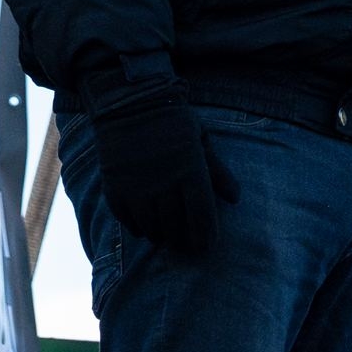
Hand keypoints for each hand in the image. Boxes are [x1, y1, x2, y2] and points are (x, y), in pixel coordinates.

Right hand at [90, 86, 235, 253]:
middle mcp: (164, 184)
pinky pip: (129, 221)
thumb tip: (236, 198)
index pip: (201, 216)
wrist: (129, 104)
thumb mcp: (202, 140)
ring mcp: (138, 188)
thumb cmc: (173, 121)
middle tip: (187, 247)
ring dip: (161, 236)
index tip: (207, 247)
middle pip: (176, 227)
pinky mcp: (116, 189)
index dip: (206, 236)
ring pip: (152, 228)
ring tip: (167, 237)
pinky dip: (138, 228)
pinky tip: (144, 228)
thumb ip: (217, 171)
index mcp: (190, 171)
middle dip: (184, 241)